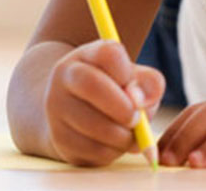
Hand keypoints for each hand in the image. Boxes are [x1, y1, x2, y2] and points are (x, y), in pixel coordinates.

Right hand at [43, 40, 164, 165]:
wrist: (75, 114)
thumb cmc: (116, 92)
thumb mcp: (135, 79)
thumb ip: (149, 83)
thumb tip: (140, 101)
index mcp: (87, 54)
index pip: (109, 54)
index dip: (128, 73)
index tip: (133, 87)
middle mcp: (65, 75)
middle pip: (93, 85)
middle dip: (123, 108)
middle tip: (136, 119)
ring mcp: (57, 107)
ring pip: (93, 124)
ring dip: (122, 135)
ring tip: (130, 133)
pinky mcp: (59, 137)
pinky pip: (92, 149)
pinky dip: (112, 152)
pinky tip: (115, 144)